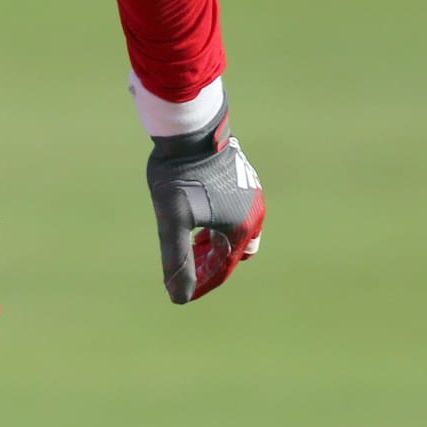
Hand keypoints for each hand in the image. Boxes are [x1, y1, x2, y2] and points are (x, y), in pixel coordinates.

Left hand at [145, 107, 264, 303]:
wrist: (189, 129)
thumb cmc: (179, 176)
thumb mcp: (172, 221)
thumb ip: (177, 260)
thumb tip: (178, 296)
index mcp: (242, 228)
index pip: (224, 268)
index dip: (202, 283)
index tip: (182, 291)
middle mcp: (254, 212)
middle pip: (233, 252)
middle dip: (211, 263)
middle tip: (187, 267)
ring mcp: (250, 193)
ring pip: (235, 230)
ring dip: (215, 242)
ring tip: (191, 245)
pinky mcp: (241, 178)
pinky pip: (234, 211)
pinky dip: (218, 223)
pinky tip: (199, 217)